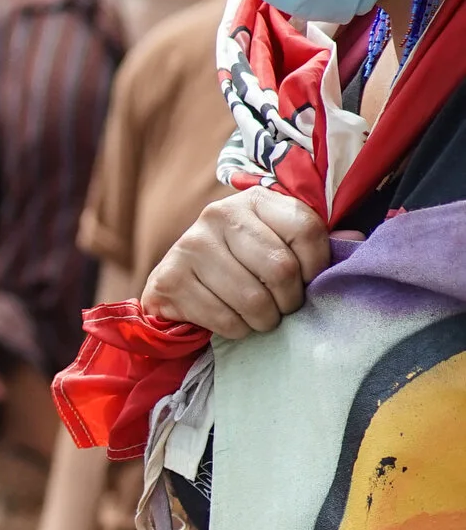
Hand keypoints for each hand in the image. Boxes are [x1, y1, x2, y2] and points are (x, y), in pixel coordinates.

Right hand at [141, 186, 328, 339]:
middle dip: (290, 300)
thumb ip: (314, 243)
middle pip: (281, 269)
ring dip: (264, 320)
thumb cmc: (241, 262)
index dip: (317, 266)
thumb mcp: (278, 242)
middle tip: (283, 307)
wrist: (180, 280)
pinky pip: (224, 318)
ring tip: (261, 317)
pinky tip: (233, 319)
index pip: (305, 229)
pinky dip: (237, 329)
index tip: (309, 281)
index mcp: (254, 200)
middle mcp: (218, 215)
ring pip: (253, 299)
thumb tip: (358, 239)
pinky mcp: (170, 278)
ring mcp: (190, 246)